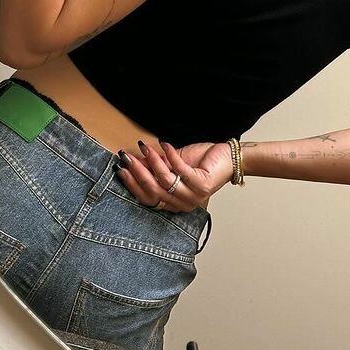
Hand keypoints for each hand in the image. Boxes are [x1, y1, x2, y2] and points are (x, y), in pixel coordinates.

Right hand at [115, 138, 235, 212]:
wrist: (228, 159)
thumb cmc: (202, 162)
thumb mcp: (173, 164)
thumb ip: (156, 166)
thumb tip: (133, 160)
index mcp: (173, 203)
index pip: (147, 198)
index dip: (133, 184)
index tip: (121, 169)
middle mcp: (182, 204)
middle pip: (153, 190)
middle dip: (137, 172)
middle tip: (127, 157)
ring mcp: (192, 197)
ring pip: (165, 181)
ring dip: (152, 162)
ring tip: (145, 148)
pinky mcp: (201, 186)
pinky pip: (181, 171)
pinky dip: (171, 156)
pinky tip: (165, 145)